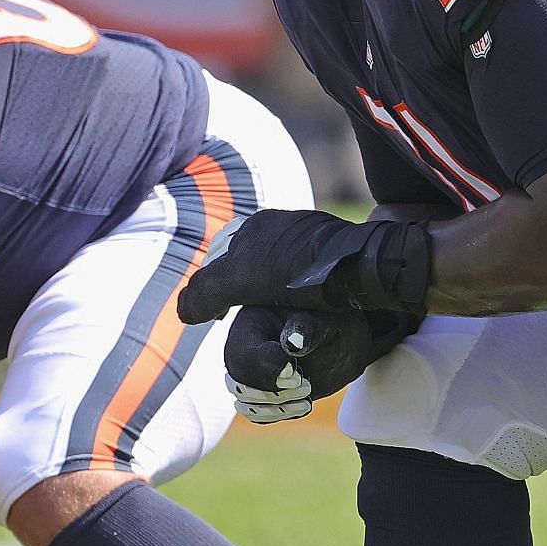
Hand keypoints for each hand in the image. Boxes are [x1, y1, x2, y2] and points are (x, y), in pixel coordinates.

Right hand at [177, 210, 431, 324]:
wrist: (363, 266)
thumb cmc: (301, 273)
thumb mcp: (242, 280)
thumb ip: (207, 292)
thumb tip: (184, 313)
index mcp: (256, 227)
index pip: (221, 263)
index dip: (213, 293)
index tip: (217, 317)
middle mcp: (280, 226)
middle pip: (247, 265)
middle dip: (239, 291)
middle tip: (241, 319)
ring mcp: (310, 236)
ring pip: (275, 271)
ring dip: (267, 293)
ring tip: (272, 316)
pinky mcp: (335, 251)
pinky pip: (304, 275)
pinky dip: (295, 293)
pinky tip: (302, 308)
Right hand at [222, 304, 420, 422]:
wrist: (340, 336)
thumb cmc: (327, 319)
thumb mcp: (320, 318)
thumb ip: (306, 328)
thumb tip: (293, 344)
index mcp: (249, 323)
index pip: (242, 354)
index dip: (267, 368)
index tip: (294, 369)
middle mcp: (241, 350)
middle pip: (238, 383)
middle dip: (272, 390)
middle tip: (304, 383)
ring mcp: (248, 374)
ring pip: (245, 403)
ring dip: (276, 406)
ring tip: (307, 392)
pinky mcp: (261, 393)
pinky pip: (258, 414)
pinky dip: (279, 415)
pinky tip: (305, 404)